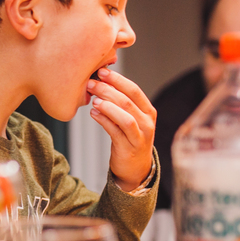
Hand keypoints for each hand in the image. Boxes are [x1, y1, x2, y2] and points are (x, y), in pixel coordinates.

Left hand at [87, 67, 156, 191]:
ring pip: (124, 117)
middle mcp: (147, 123)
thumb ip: (120, 103)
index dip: (117, 79)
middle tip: (91, 83)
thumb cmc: (129, 139)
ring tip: (93, 99)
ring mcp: (139, 136)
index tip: (102, 71)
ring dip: (107, 106)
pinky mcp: (128, 148)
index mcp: (148, 111)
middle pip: (128, 101)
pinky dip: (104, 121)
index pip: (134, 90)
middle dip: (108, 90)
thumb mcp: (130, 119)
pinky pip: (115, 132)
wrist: (135, 169)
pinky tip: (93, 114)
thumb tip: (102, 82)